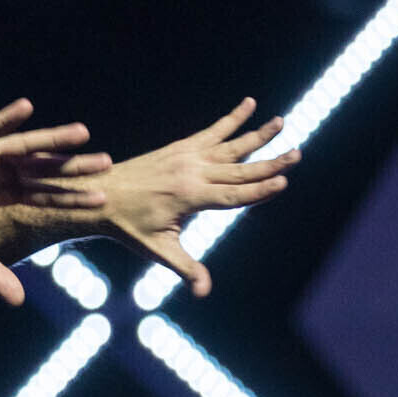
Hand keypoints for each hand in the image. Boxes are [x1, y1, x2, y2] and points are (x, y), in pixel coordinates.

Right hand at [0, 98, 109, 303]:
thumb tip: (18, 303)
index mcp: (5, 193)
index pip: (44, 196)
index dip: (72, 198)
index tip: (102, 199)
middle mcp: (2, 171)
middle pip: (45, 169)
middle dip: (74, 167)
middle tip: (108, 163)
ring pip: (26, 147)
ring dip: (54, 139)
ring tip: (84, 132)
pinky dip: (6, 118)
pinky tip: (27, 106)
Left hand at [102, 97, 297, 296]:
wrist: (100, 194)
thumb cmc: (128, 226)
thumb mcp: (157, 249)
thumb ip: (185, 268)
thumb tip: (204, 291)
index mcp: (189, 197)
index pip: (234, 196)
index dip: (259, 191)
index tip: (284, 183)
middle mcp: (192, 173)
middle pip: (239, 169)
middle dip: (270, 163)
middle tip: (297, 154)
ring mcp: (187, 157)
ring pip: (230, 145)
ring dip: (257, 134)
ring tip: (281, 122)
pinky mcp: (181, 148)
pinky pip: (212, 131)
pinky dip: (231, 119)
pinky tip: (248, 104)